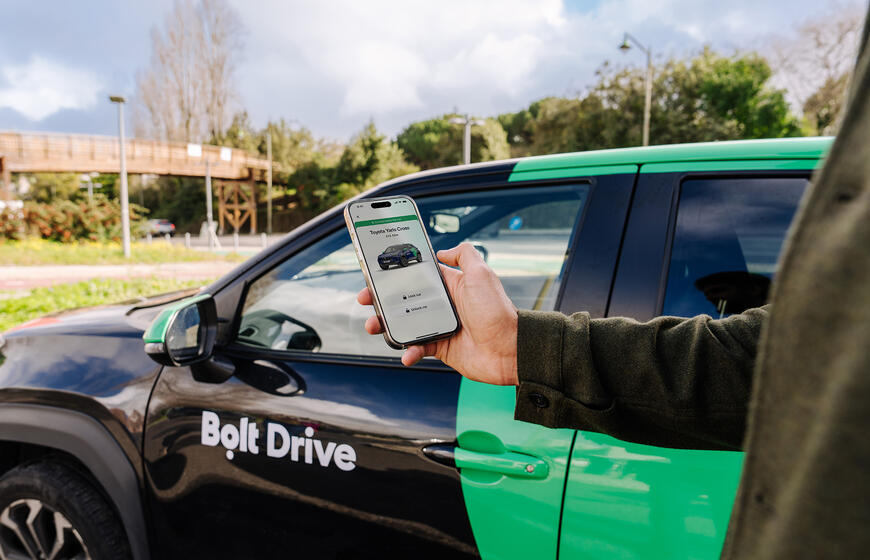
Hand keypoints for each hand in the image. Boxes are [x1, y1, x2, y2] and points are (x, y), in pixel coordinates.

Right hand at [357, 242, 518, 385]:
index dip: (394, 275)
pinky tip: (406, 353)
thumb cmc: (498, 311)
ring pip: (404, 324)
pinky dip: (408, 351)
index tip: (375, 274)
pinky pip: (417, 348)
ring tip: (374, 326)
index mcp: (449, 285)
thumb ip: (464, 254)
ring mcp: (440, 327)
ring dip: (386, 325)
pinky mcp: (441, 348)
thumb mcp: (483, 273)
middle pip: (403, 300)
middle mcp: (442, 305)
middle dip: (381, 300)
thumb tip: (443, 250)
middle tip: (366, 300)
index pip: (415, 276)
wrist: (510, 349)